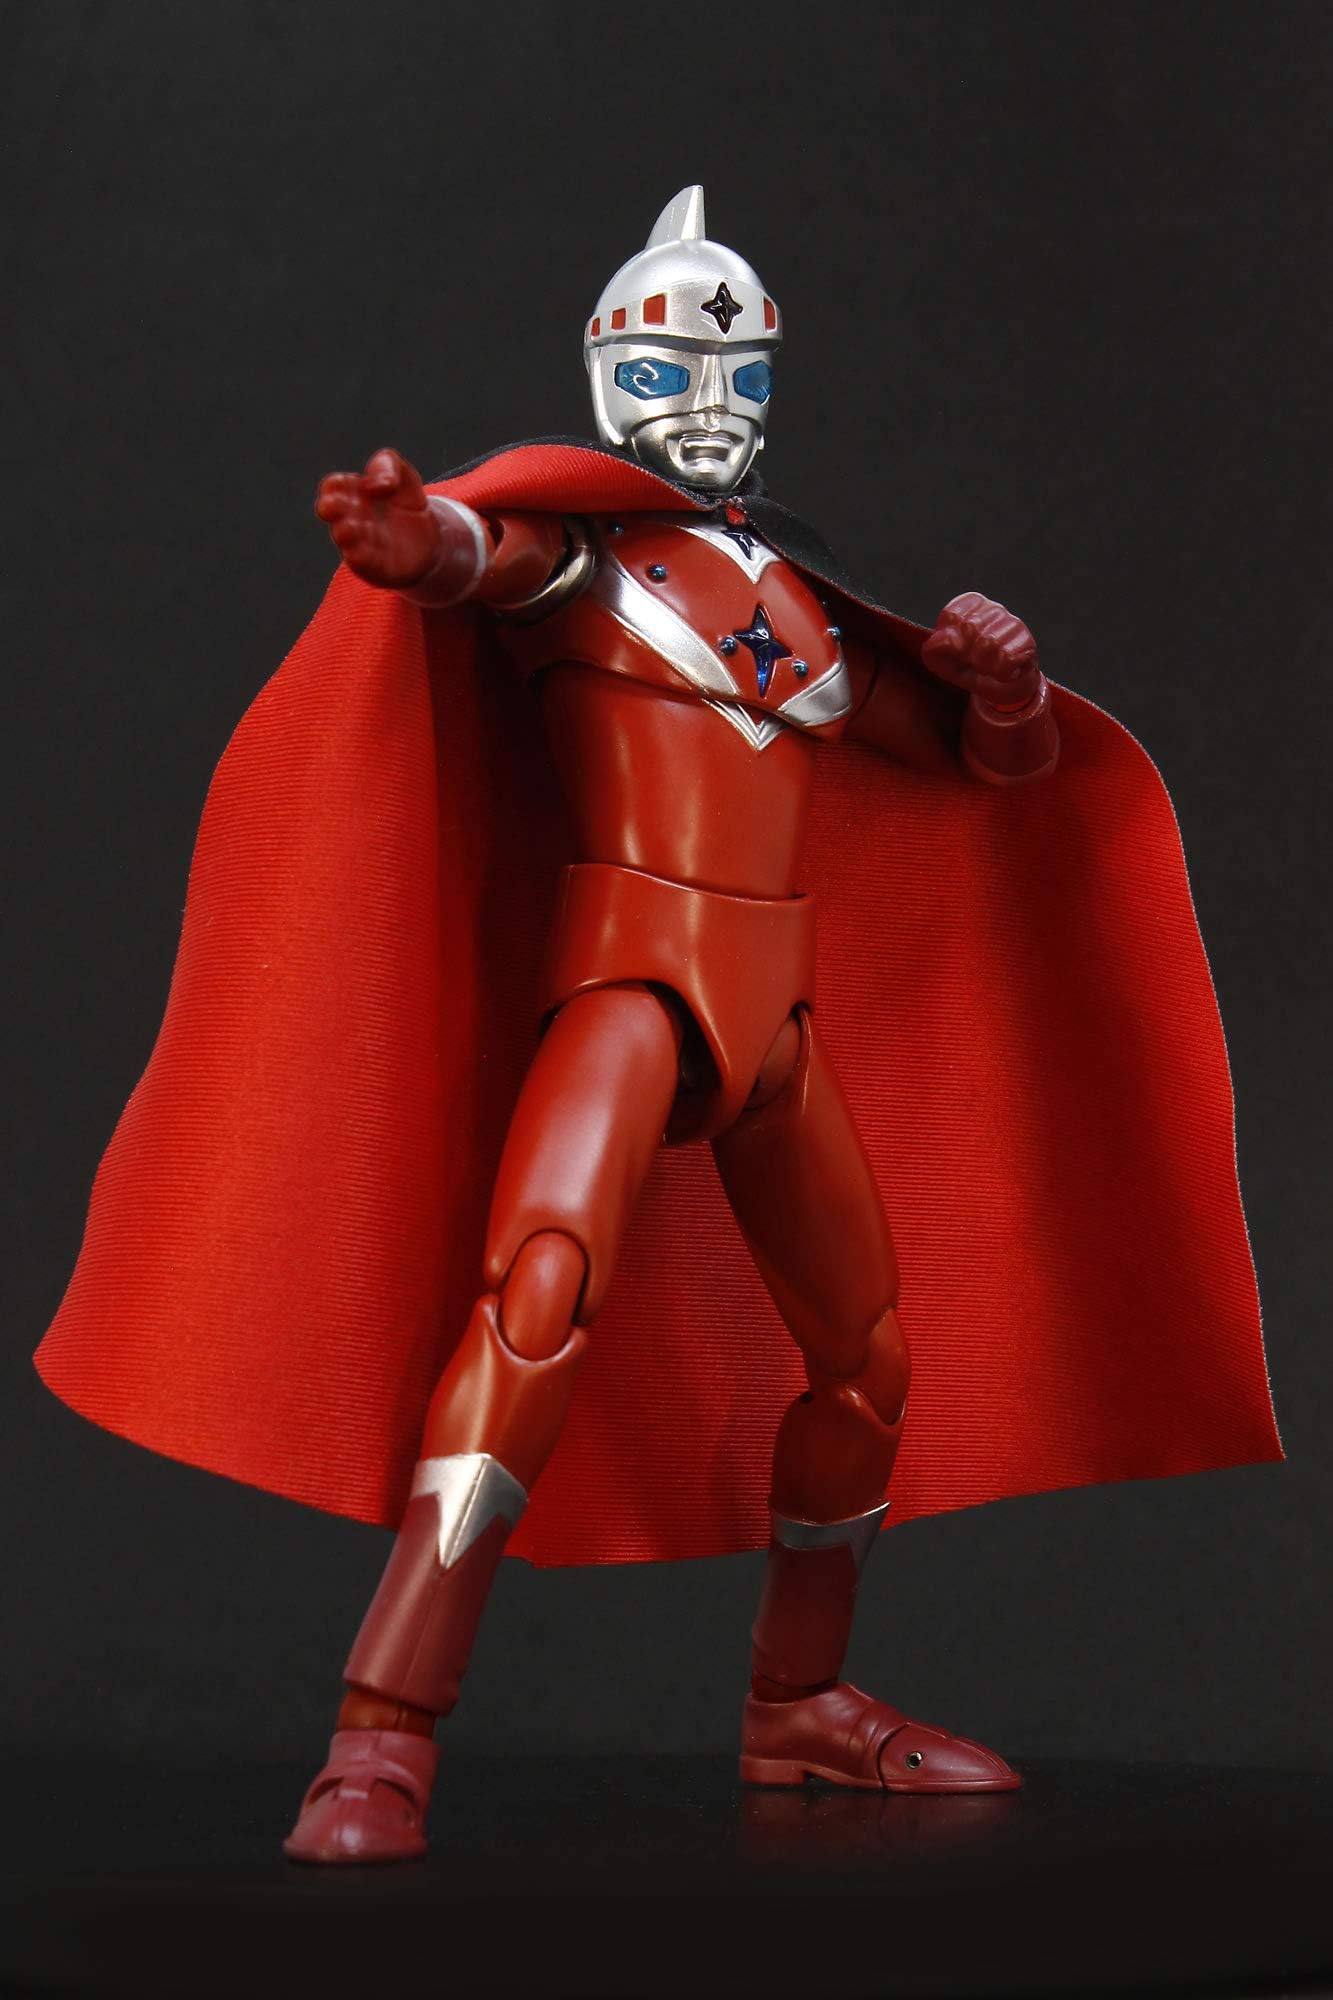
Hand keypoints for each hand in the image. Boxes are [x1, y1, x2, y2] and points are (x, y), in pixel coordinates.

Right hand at [315, 448, 439, 587]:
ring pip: (345, 539)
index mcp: (352, 495)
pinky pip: (362, 564)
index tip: (359, 484)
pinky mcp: (375, 567)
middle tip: (333, 507)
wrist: (431, 542)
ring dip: (344, 533)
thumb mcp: (404, 476)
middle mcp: (351, 519)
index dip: (337, 485)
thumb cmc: (407, 505)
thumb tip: (377, 486)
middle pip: (332, 512)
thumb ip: (387, 465)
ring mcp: (359, 544)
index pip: (333, 486)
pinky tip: (358, 554)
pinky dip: (359, 558)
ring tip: (348, 528)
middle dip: (331, 508)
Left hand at [921, 592, 1039, 710]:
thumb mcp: (944, 663)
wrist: (1003, 690)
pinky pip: (1007, 658)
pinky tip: (1004, 671)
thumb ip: (934, 650)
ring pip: (989, 643)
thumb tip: (940, 640)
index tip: (957, 651)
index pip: (951, 615)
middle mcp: (993, 608)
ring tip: (989, 667)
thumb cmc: (972, 669)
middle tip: (975, 662)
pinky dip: (1000, 673)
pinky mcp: (1027, 641)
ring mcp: (1013, 623)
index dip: (950, 641)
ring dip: (984, 666)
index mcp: (970, 606)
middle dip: (967, 655)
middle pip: (970, 628)